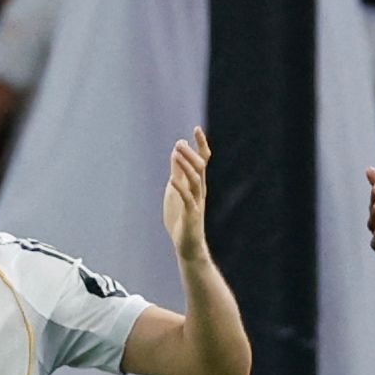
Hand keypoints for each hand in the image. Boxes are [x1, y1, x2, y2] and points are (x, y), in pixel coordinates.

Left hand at [162, 128, 213, 264]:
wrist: (188, 245)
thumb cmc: (181, 218)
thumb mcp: (176, 190)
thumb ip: (177, 172)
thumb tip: (176, 151)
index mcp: (197, 184)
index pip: (203, 160)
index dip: (201, 145)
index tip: (197, 129)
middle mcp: (199, 190)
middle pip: (200, 167)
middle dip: (191, 153)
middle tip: (180, 142)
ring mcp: (196, 202)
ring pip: (195, 180)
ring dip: (186, 166)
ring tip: (177, 154)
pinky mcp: (191, 214)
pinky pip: (187, 199)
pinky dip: (180, 188)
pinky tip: (172, 179)